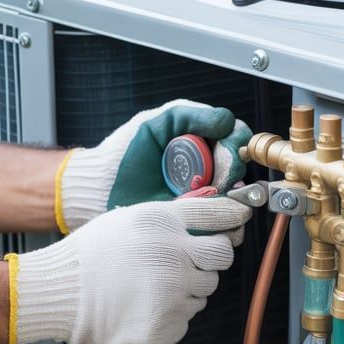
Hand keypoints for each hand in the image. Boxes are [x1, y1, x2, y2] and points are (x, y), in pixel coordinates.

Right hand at [8, 197, 250, 343]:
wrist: (61, 292)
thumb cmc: (93, 254)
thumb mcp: (133, 217)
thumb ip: (174, 216)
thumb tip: (219, 212)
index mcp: (163, 223)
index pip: (219, 216)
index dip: (233, 217)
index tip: (240, 218)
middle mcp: (173, 256)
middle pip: (222, 257)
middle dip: (210, 259)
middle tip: (183, 263)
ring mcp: (171, 294)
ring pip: (203, 291)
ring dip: (185, 289)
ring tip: (148, 286)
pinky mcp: (166, 325)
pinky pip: (186, 319)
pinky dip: (170, 315)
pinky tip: (142, 305)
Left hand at [55, 99, 251, 231]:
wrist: (100, 190)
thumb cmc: (125, 154)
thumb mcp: (156, 125)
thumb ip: (192, 116)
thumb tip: (228, 121)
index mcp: (203, 144)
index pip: (238, 140)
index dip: (237, 146)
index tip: (226, 152)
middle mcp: (210, 172)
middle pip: (242, 171)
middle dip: (231, 174)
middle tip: (212, 178)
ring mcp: (205, 200)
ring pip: (239, 202)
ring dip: (225, 200)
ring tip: (195, 197)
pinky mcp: (197, 226)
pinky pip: (224, 227)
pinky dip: (217, 222)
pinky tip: (192, 213)